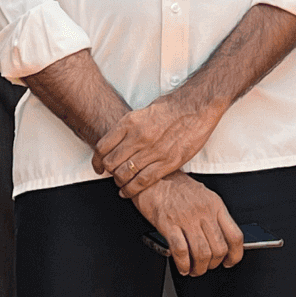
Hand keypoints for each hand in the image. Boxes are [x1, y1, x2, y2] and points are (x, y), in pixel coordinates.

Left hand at [92, 94, 221, 197]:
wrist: (198, 105)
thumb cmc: (174, 106)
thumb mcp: (144, 111)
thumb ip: (130, 128)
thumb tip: (120, 142)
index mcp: (130, 122)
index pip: (103, 147)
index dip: (98, 160)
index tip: (99, 166)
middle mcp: (139, 137)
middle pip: (112, 163)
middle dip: (109, 171)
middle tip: (112, 173)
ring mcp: (153, 151)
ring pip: (125, 174)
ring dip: (120, 181)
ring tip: (121, 183)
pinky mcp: (168, 162)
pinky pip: (143, 181)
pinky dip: (132, 189)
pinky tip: (128, 191)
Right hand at [133, 172, 243, 276]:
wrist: (154, 176)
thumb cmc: (176, 186)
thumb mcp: (204, 195)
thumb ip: (214, 215)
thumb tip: (221, 238)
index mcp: (215, 204)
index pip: (235, 235)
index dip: (235, 255)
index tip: (230, 261)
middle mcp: (204, 211)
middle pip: (219, 248)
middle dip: (213, 264)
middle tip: (207, 266)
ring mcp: (186, 218)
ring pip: (202, 253)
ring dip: (199, 268)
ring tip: (194, 269)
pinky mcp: (168, 223)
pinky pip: (181, 251)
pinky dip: (183, 264)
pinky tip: (182, 267)